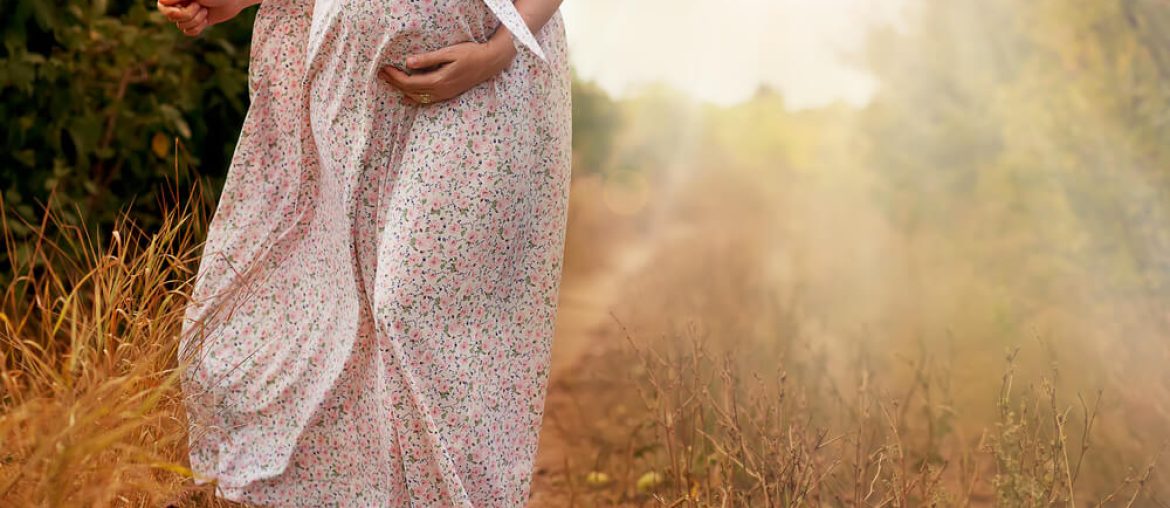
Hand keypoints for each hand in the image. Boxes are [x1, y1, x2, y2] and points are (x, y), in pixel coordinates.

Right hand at [157, 0, 246, 36]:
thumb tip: (162, 1)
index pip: (162, 6)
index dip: (174, 11)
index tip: (190, 4)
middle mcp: (179, 2)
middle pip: (171, 18)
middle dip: (188, 15)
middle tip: (200, 5)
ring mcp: (187, 12)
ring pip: (181, 26)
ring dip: (196, 20)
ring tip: (205, 10)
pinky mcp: (197, 22)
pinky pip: (189, 32)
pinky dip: (198, 28)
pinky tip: (206, 20)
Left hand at [379, 30, 517, 105]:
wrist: (489, 63)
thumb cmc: (470, 54)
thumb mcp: (449, 53)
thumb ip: (428, 59)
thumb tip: (408, 62)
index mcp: (439, 81)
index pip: (410, 82)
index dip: (395, 77)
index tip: (384, 69)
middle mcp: (440, 91)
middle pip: (411, 91)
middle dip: (394, 84)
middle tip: (381, 75)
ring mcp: (444, 95)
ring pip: (417, 98)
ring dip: (402, 91)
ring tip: (390, 82)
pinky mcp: (447, 94)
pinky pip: (426, 100)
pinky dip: (414, 97)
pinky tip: (406, 96)